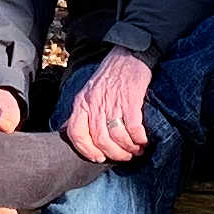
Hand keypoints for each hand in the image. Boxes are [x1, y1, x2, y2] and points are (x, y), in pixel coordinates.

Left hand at [60, 51, 151, 166]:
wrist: (128, 55)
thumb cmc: (109, 77)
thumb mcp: (88, 92)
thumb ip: (82, 112)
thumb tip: (70, 131)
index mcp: (81, 103)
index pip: (75, 133)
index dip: (86, 150)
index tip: (99, 158)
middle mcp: (94, 104)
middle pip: (100, 140)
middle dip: (114, 154)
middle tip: (125, 157)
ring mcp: (112, 102)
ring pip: (117, 136)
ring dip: (129, 148)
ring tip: (136, 150)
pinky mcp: (130, 100)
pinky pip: (133, 127)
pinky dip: (139, 138)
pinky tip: (143, 140)